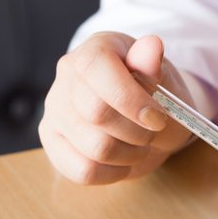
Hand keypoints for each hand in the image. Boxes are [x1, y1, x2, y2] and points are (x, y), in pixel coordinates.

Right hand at [39, 32, 194, 184]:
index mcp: (96, 49)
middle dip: (137, 131)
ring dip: (130, 154)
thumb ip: (155, 66)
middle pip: (96, 113)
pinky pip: (82, 170)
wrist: (150, 121)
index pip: (95, 68)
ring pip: (94, 147)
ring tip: (140, 144)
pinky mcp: (52, 141)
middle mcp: (67, 75)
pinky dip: (113, 173)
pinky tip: (124, 161)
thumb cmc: (157, 96)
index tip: (157, 118)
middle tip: (153, 130)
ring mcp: (55, 109)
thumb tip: (151, 46)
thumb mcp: (165, 79)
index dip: (129, 98)